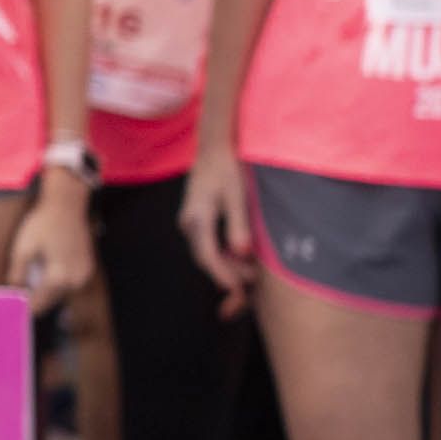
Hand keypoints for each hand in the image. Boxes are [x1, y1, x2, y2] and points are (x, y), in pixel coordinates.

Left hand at [6, 174, 92, 312]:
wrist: (66, 206)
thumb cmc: (41, 225)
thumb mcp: (22, 249)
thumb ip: (17, 275)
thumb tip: (12, 294)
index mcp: (58, 277)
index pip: (38, 303)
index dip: (23, 307)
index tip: (9, 311)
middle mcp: (75, 281)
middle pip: (49, 301)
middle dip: (34, 298)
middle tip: (16, 294)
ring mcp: (83, 276)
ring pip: (59, 293)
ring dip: (45, 290)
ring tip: (30, 278)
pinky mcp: (87, 269)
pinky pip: (68, 283)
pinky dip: (56, 281)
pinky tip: (44, 269)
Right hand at [177, 149, 254, 309]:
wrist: (213, 149)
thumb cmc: (227, 168)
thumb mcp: (237, 195)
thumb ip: (238, 225)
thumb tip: (242, 252)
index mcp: (197, 218)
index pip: (207, 255)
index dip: (222, 275)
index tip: (237, 290)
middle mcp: (188, 223)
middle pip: (205, 258)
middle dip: (227, 273)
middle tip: (252, 282)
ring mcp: (190, 222)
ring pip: (205, 252)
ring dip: (226, 265)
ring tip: (250, 271)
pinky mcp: (196, 220)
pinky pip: (207, 244)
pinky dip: (222, 254)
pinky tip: (239, 255)